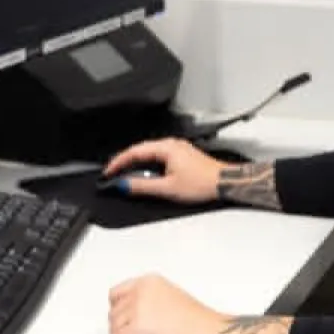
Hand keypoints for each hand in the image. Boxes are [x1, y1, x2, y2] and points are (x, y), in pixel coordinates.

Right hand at [101, 138, 221, 203]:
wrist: (225, 183)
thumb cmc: (203, 183)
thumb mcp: (168, 188)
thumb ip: (143, 186)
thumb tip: (125, 184)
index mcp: (166, 148)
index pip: (134, 151)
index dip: (118, 162)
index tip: (108, 172)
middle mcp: (172, 144)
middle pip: (141, 150)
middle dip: (125, 161)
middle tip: (114, 173)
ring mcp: (178, 149)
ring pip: (150, 153)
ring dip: (137, 163)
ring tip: (126, 175)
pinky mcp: (183, 155)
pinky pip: (159, 156)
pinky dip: (148, 164)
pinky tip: (146, 174)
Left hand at [107, 274, 228, 333]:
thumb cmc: (198, 323)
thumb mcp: (171, 297)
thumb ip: (148, 300)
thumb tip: (132, 313)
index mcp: (149, 282)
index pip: (116, 294)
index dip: (121, 311)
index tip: (126, 320)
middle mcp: (140, 292)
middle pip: (113, 315)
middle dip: (123, 328)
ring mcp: (137, 311)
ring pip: (113, 331)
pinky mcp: (136, 331)